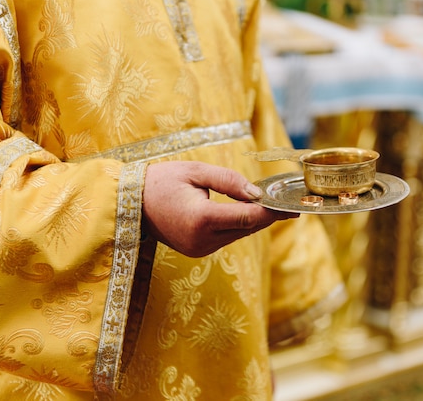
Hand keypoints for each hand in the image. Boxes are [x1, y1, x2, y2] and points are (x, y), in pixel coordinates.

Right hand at [142, 161, 298, 256]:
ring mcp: (199, 249)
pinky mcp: (197, 251)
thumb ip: (229, 181)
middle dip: (268, 215)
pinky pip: (227, 237)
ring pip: (239, 234)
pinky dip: (238, 225)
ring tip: (271, 204)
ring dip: (254, 220)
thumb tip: (258, 194)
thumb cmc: (162, 181)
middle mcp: (202, 240)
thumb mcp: (196, 170)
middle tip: (289, 203)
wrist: (131, 203)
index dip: (272, 211)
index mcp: (201, 219)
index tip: (291, 205)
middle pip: (248, 228)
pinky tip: (247, 212)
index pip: (248, 217)